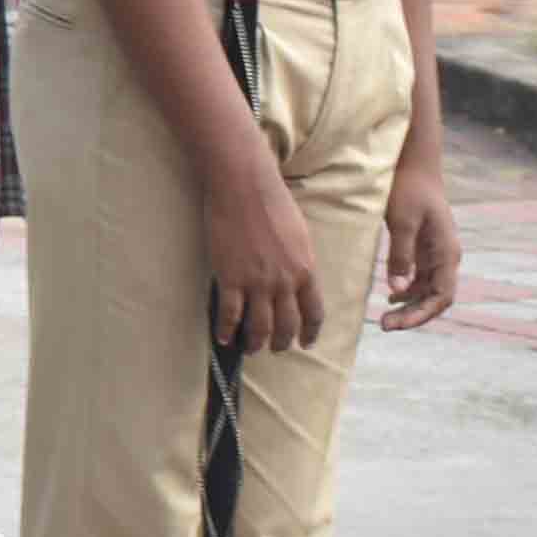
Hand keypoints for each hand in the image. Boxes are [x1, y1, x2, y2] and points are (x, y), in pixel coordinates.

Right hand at [202, 134, 323, 354]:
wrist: (244, 187)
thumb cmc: (273, 202)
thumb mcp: (300, 234)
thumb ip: (300, 261)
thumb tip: (297, 277)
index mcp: (305, 269)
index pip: (314, 312)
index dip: (310, 332)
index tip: (306, 343)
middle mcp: (285, 282)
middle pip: (287, 325)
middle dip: (282, 342)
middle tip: (275, 348)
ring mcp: (257, 282)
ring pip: (259, 326)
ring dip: (255, 342)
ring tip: (250, 349)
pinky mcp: (230, 278)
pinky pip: (229, 313)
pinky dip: (226, 329)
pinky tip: (222, 337)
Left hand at [378, 152, 461, 329]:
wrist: (414, 165)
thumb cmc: (408, 189)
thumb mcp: (401, 221)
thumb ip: (400, 255)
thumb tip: (397, 290)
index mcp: (447, 252)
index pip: (442, 296)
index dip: (421, 315)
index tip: (395, 323)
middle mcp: (447, 256)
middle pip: (436, 298)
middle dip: (413, 315)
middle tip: (384, 325)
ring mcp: (437, 254)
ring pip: (429, 291)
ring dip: (410, 306)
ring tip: (384, 317)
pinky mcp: (425, 249)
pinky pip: (421, 279)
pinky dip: (408, 291)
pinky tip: (390, 296)